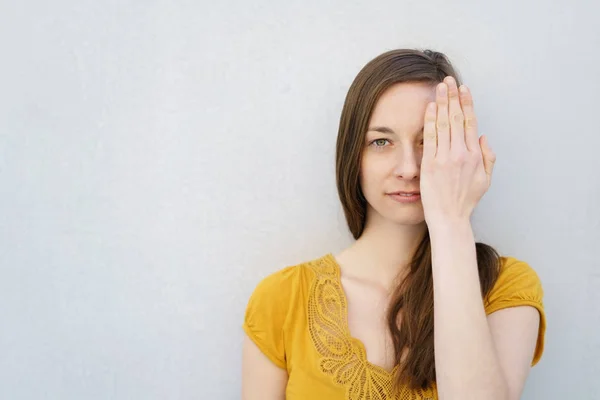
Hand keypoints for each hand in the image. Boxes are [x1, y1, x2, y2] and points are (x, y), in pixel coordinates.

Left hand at [420, 76, 495, 226]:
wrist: (450, 218)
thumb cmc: (466, 200)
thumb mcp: (485, 180)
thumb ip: (488, 157)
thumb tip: (483, 137)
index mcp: (476, 155)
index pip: (470, 123)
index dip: (466, 104)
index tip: (463, 89)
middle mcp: (461, 154)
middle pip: (456, 118)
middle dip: (453, 97)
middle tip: (448, 80)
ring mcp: (445, 158)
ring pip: (443, 124)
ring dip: (441, 102)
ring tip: (439, 87)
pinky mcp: (430, 164)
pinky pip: (430, 137)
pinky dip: (430, 120)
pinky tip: (429, 107)